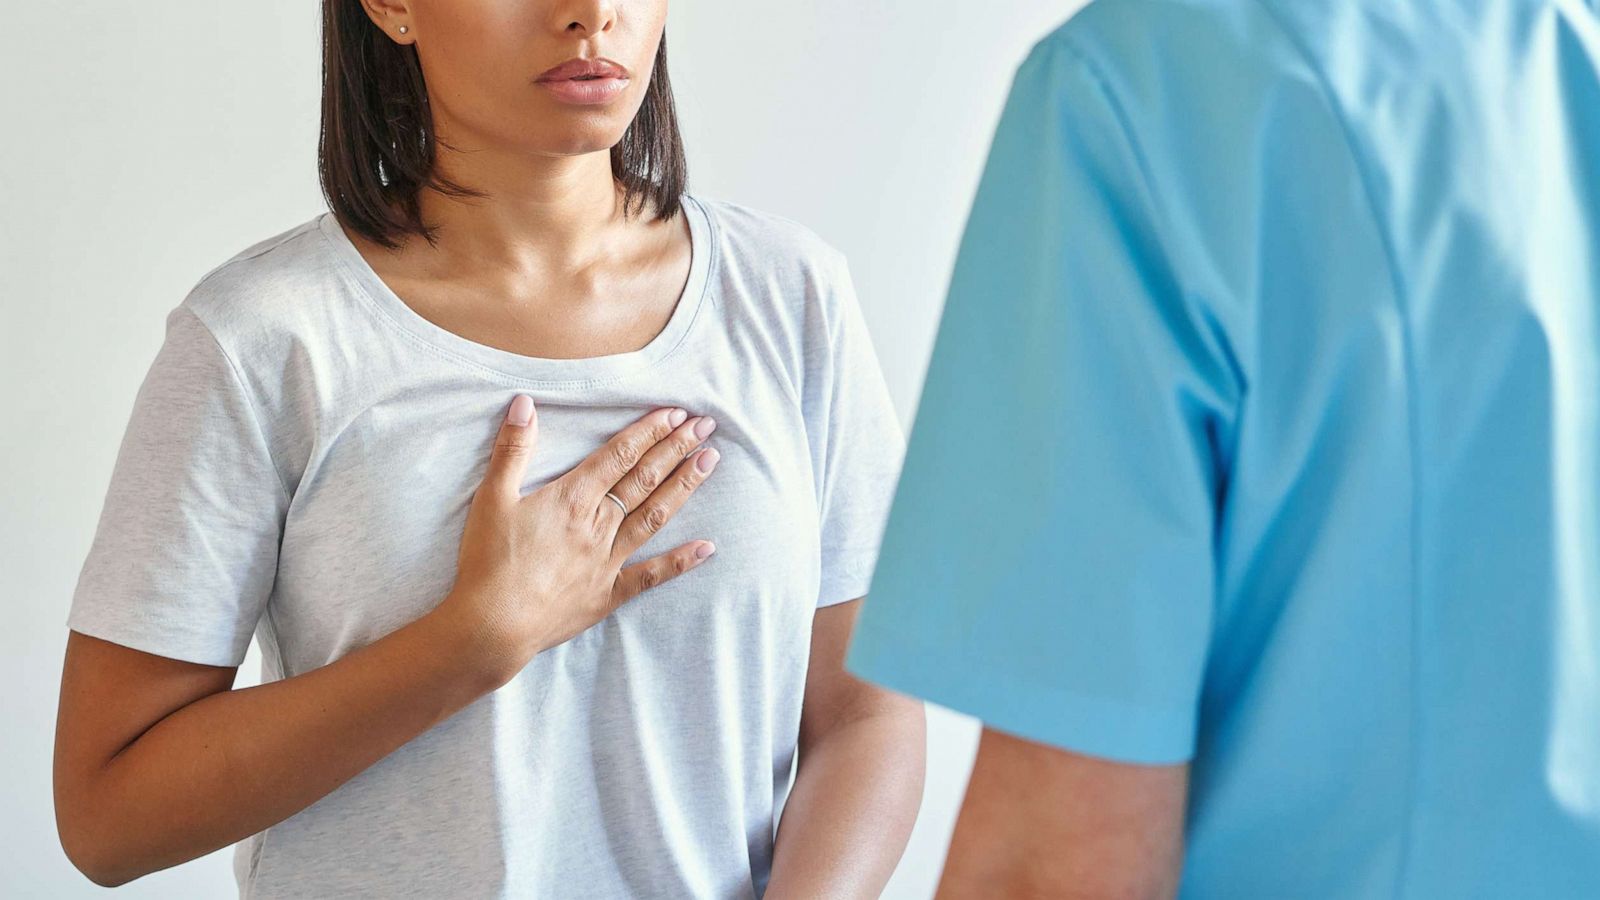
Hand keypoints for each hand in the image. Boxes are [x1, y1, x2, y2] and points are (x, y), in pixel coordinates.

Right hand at [440, 394, 720, 684]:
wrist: (492, 626)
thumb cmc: (488, 562)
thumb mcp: (491, 498)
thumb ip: (512, 448)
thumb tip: (525, 402)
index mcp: (571, 499)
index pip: (619, 455)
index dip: (649, 430)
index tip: (675, 412)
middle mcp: (598, 525)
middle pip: (644, 478)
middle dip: (676, 448)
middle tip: (706, 424)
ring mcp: (608, 560)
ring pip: (654, 516)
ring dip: (684, 486)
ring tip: (710, 461)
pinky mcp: (608, 593)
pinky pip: (651, 575)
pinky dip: (681, 561)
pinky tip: (707, 547)